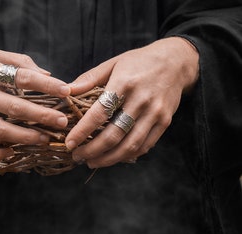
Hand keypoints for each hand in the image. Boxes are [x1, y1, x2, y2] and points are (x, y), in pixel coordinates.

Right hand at [0, 48, 70, 162]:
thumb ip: (19, 61)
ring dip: (24, 137)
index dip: (46, 85)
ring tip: (44, 139)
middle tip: (62, 122)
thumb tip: (48, 73)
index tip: (66, 91)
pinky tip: (11, 153)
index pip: (22, 77)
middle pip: (14, 107)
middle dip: (41, 116)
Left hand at [65, 37, 198, 167]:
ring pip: (130, 145)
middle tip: (78, 156)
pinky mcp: (165, 122)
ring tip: (92, 162)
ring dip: (108, 159)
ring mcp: (155, 113)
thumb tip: (66, 91)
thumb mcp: (113, 63)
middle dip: (92, 151)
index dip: (82, 131)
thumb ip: (89, 78)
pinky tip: (113, 157)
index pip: (99, 113)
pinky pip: (145, 146)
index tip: (70, 143)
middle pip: (114, 135)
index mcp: (124, 83)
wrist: (176, 61)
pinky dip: (127, 156)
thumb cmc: (139, 62)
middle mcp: (141, 100)